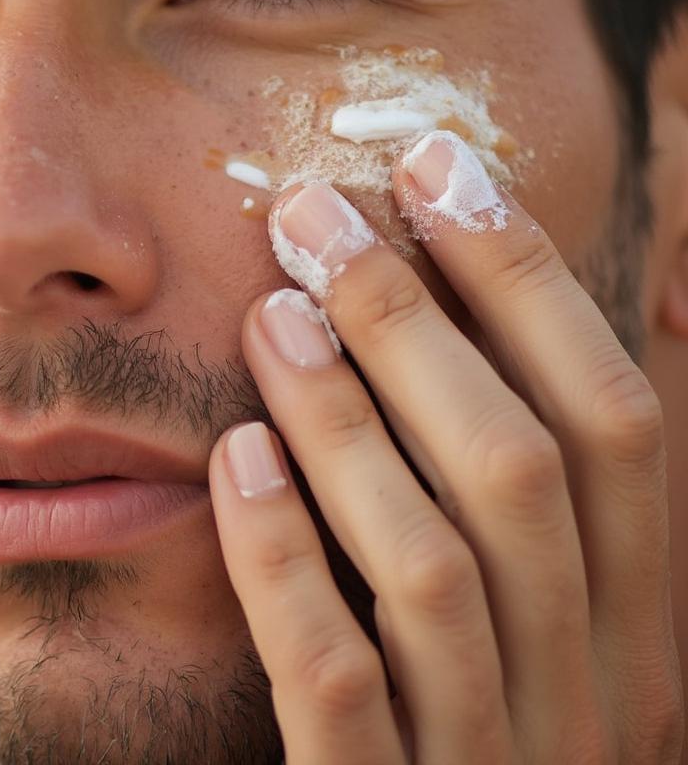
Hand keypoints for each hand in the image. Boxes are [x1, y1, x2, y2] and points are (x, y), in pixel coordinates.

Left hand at [209, 131, 684, 762]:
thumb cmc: (498, 726)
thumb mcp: (561, 619)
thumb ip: (561, 495)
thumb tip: (587, 316)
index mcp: (640, 624)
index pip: (613, 419)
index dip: (529, 279)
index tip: (438, 167)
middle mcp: (589, 687)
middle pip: (519, 466)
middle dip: (417, 318)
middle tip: (314, 213)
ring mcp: (491, 756)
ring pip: (429, 560)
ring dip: (345, 416)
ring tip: (270, 308)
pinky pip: (336, 680)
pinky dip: (285, 559)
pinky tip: (234, 458)